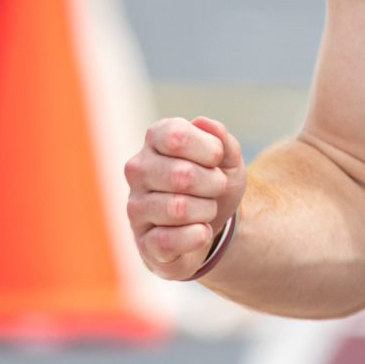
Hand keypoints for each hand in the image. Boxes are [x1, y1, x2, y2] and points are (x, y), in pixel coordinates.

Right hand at [126, 115, 245, 279]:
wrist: (210, 227)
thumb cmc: (213, 184)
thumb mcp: (228, 161)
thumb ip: (222, 140)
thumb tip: (203, 122)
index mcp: (155, 140)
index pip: (177, 136)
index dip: (209, 150)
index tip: (216, 160)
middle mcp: (138, 170)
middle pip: (182, 175)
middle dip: (214, 184)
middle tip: (216, 188)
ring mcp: (136, 207)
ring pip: (178, 208)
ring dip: (206, 211)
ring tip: (205, 210)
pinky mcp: (144, 241)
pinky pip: (171, 240)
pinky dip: (198, 236)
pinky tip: (199, 232)